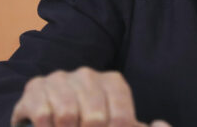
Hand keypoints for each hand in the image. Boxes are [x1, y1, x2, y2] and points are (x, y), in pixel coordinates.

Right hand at [11, 67, 170, 126]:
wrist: (48, 116)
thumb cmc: (90, 124)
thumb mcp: (118, 124)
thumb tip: (161, 124)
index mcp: (112, 81)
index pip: (121, 116)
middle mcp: (87, 74)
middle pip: (96, 117)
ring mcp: (60, 78)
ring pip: (68, 115)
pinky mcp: (35, 87)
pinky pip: (43, 114)